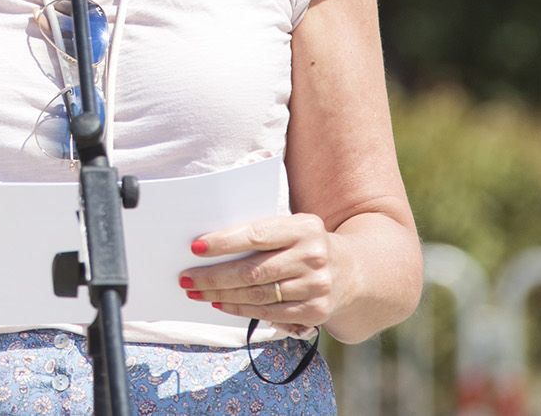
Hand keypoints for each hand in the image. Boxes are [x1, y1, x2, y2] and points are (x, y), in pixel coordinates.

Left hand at [180, 213, 336, 337]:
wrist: (353, 272)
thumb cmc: (307, 244)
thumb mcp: (293, 227)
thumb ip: (262, 231)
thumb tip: (211, 244)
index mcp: (305, 227)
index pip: (257, 235)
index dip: (225, 242)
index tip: (196, 247)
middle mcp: (313, 257)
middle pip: (253, 271)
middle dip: (214, 276)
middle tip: (187, 278)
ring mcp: (316, 287)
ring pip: (257, 294)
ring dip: (221, 295)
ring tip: (197, 291)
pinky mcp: (315, 311)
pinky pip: (268, 312)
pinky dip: (240, 308)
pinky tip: (220, 303)